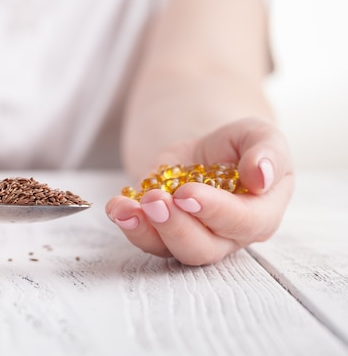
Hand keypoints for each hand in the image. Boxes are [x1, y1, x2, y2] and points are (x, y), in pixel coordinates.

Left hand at [105, 118, 294, 265]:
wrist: (208, 150)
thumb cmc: (240, 146)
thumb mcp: (260, 136)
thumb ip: (267, 152)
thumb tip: (260, 176)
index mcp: (261, 214)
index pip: (243, 223)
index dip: (215, 211)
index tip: (187, 193)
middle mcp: (228, 236)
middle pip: (202, 247)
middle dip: (175, 226)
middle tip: (155, 200)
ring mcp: (193, 237)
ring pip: (170, 249)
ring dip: (145, 231)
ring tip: (126, 209)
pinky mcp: (163, 232)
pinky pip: (145, 238)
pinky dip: (128, 223)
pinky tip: (116, 206)